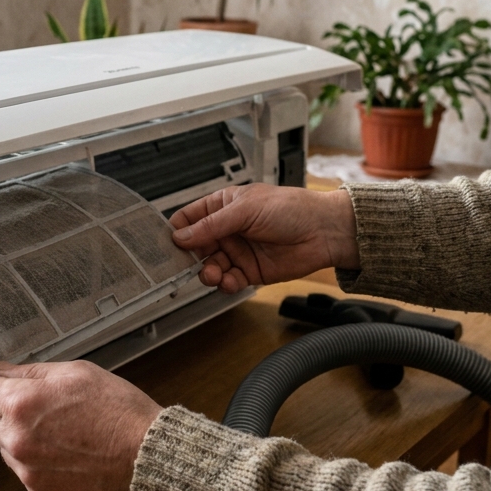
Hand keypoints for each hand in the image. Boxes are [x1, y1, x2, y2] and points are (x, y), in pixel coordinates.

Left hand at [0, 360, 162, 490]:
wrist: (147, 460)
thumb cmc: (119, 411)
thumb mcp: (77, 373)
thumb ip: (32, 371)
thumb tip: (3, 371)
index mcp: (21, 404)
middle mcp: (16, 440)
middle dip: (5, 410)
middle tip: (40, 406)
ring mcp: (26, 471)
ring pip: (6, 447)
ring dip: (21, 437)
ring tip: (62, 433)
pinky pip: (25, 471)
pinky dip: (38, 461)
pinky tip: (68, 454)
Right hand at [170, 184, 359, 292]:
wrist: (323, 231)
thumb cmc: (290, 209)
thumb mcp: (246, 209)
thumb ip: (212, 224)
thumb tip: (180, 236)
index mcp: (222, 206)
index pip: (189, 219)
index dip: (177, 231)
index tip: (168, 244)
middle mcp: (227, 230)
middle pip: (195, 247)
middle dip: (189, 258)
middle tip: (186, 265)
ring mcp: (237, 251)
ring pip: (210, 266)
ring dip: (207, 272)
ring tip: (213, 274)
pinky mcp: (249, 272)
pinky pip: (228, 280)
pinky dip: (224, 284)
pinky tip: (228, 281)